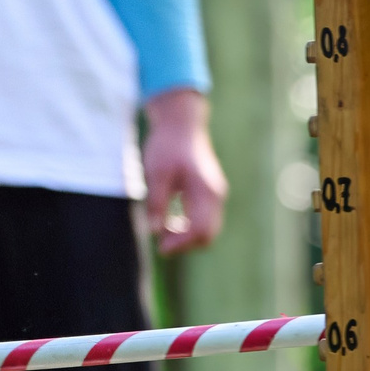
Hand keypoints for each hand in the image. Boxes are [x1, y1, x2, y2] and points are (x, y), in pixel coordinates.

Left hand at [142, 86, 227, 255]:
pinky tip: (170, 220)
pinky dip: (189, 225)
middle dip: (185, 243)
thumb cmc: (167, 145)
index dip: (182, 244)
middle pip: (208, 233)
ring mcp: (214, 193)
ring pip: (207, 227)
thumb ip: (157, 202)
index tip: (161, 249)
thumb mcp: (156, 173)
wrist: (181, 122)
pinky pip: (204, 217)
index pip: (201, 231)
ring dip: (187, 234)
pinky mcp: (209, 190)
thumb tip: (154, 231)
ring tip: (162, 229)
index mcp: (207, 192)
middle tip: (160, 243)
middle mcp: (216, 195)